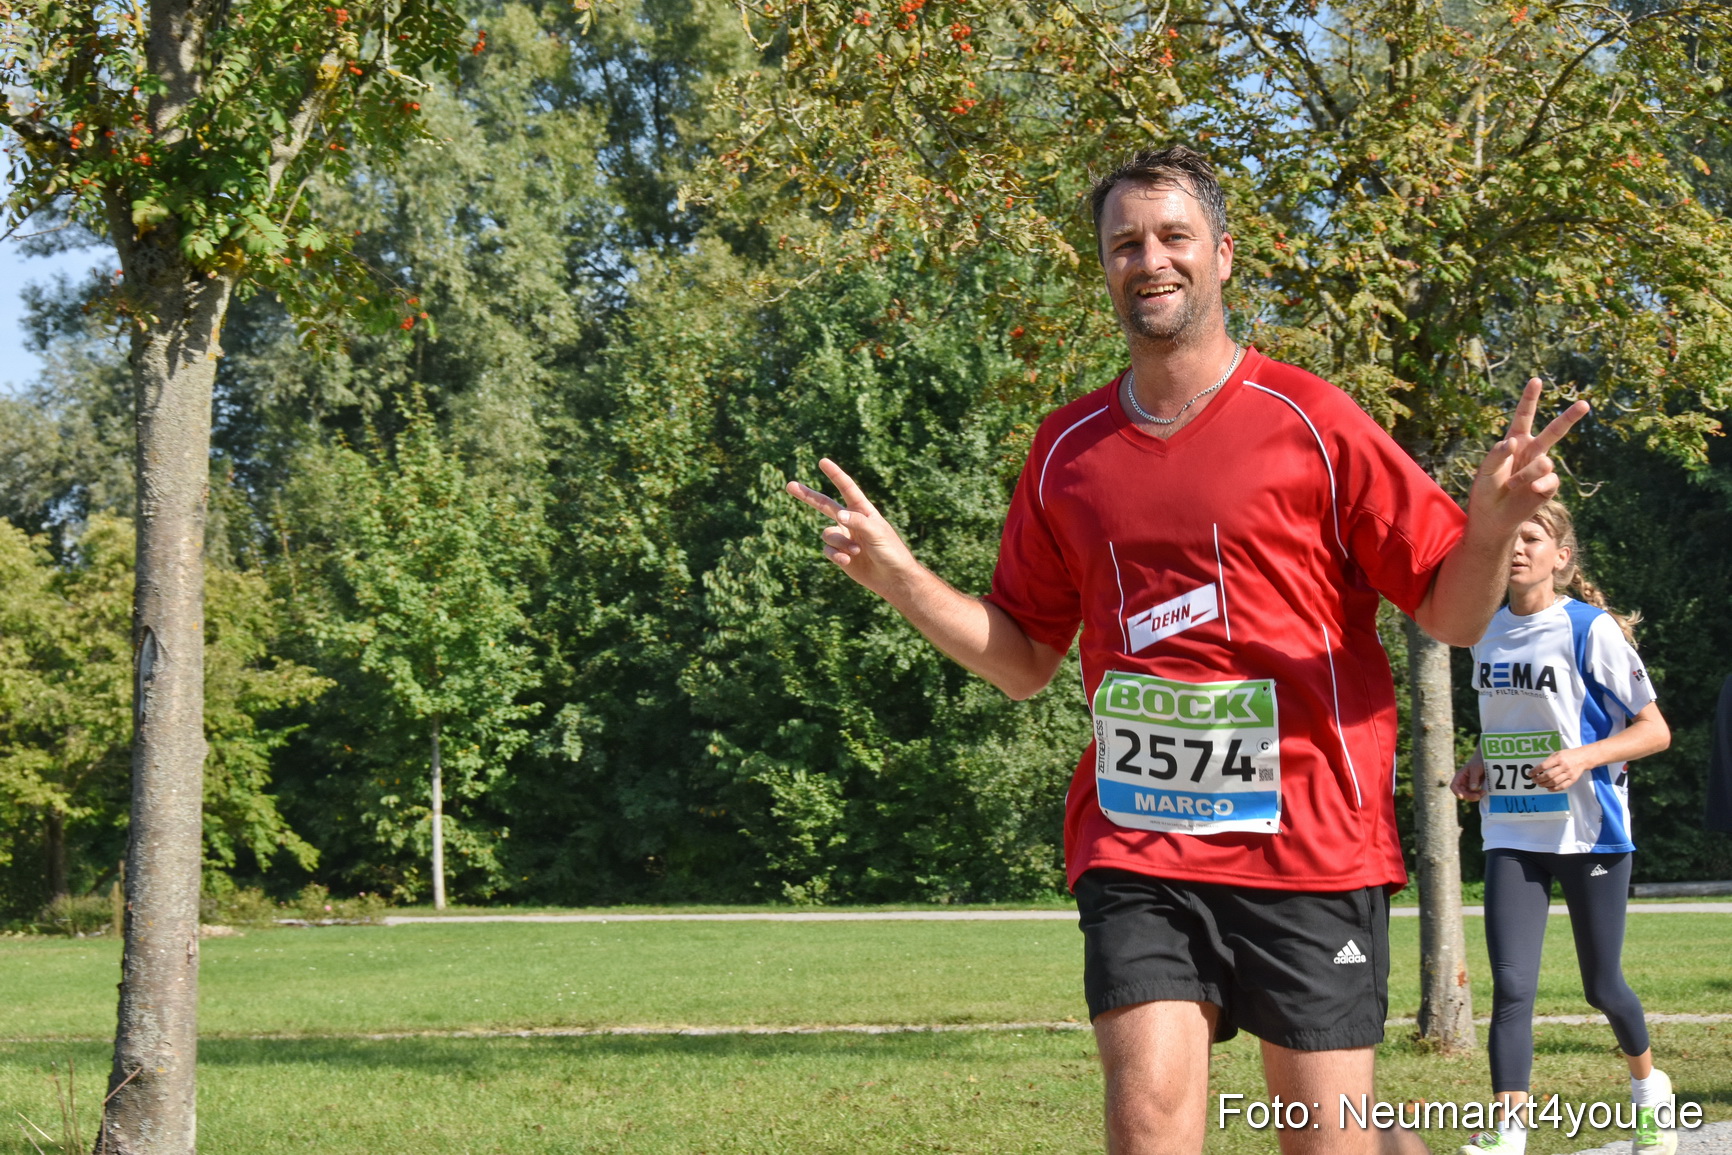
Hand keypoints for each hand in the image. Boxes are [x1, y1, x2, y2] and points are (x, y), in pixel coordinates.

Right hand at [785, 458, 916, 595]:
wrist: (892, 578)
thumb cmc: (891, 551)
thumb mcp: (877, 532)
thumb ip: (858, 521)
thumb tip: (838, 515)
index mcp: (863, 511)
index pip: (846, 489)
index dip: (835, 474)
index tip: (823, 461)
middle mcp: (851, 521)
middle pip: (824, 505)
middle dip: (808, 496)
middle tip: (790, 485)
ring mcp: (844, 537)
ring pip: (827, 534)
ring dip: (839, 542)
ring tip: (856, 550)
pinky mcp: (840, 554)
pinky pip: (828, 550)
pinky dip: (836, 554)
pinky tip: (849, 560)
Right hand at [1451, 758, 1485, 801]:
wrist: (1485, 759)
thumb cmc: (1478, 762)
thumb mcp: (1476, 769)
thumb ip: (1474, 778)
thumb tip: (1473, 789)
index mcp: (1460, 776)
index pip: (1454, 786)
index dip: (1456, 792)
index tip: (1461, 797)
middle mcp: (1462, 782)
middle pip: (1462, 793)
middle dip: (1469, 796)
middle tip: (1478, 796)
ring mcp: (1468, 785)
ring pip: (1468, 795)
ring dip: (1475, 796)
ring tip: (1484, 792)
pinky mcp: (1474, 787)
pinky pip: (1474, 794)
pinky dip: (1479, 795)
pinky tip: (1484, 792)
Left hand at [1467, 378, 1590, 539]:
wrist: (1493, 517)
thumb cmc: (1486, 490)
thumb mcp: (1485, 470)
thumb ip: (1496, 453)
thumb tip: (1513, 442)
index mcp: (1515, 442)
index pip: (1523, 417)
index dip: (1529, 399)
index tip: (1536, 380)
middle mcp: (1531, 451)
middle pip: (1553, 431)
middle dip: (1569, 417)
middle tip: (1584, 403)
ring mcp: (1542, 468)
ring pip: (1544, 462)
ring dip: (1525, 474)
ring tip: (1511, 485)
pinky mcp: (1549, 485)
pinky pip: (1550, 479)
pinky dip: (1537, 484)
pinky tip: (1529, 490)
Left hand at [1531, 748, 1588, 791]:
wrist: (1583, 758)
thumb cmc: (1568, 755)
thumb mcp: (1557, 754)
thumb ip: (1548, 761)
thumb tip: (1537, 770)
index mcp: (1558, 758)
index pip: (1544, 766)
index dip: (1535, 771)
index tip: (1530, 774)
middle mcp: (1564, 766)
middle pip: (1549, 775)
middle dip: (1539, 779)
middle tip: (1534, 780)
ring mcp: (1569, 773)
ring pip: (1555, 782)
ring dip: (1545, 785)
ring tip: (1539, 784)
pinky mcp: (1573, 779)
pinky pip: (1562, 786)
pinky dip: (1554, 789)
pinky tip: (1548, 788)